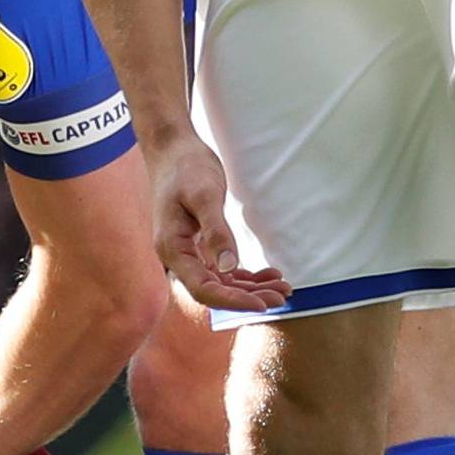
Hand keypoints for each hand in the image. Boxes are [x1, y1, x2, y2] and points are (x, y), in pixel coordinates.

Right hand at [149, 129, 287, 312]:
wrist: (173, 149)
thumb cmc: (185, 167)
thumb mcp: (204, 196)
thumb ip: (216, 232)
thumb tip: (229, 269)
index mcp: (172, 249)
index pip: (203, 288)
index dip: (233, 301)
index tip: (263, 305)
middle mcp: (178, 257)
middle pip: (214, 290)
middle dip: (249, 297)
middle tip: (282, 297)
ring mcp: (189, 252)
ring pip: (221, 282)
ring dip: (251, 289)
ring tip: (283, 288)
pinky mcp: (200, 244)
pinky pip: (224, 269)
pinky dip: (246, 276)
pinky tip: (269, 275)